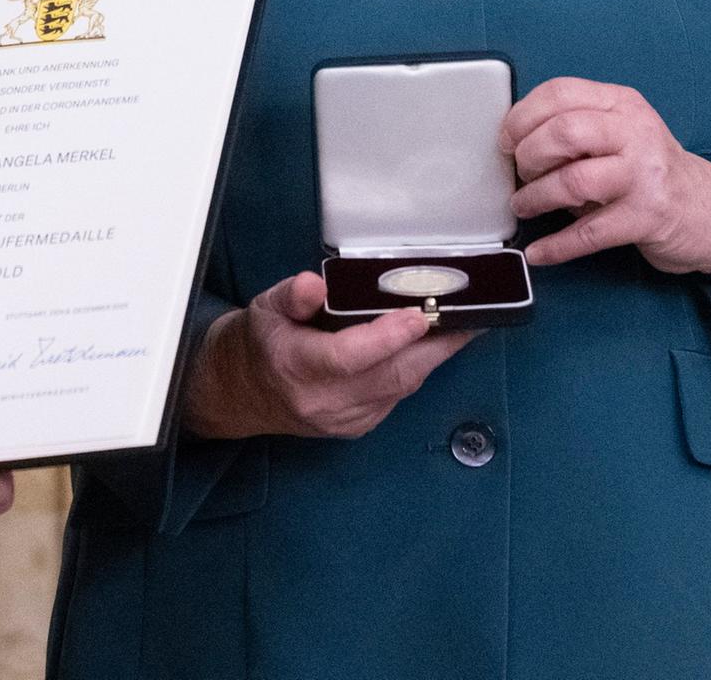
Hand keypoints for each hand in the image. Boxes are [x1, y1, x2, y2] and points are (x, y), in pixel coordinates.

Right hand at [183, 272, 472, 440]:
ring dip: (433, 358)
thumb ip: (293, 296)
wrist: (242, 392)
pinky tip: (432, 347)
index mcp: (296, 367)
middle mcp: (324, 402)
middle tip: (469, 318)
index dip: (387, 337)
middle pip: (390, 376)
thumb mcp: (265, 306)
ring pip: (400, 388)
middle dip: (434, 347)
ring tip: (464, 327)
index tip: (419, 314)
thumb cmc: (259, 340)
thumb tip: (316, 283)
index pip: (349, 356)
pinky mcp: (358, 427)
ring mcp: (345, 420)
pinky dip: (416, 370)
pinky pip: (396, 396)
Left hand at [501, 77, 710, 275]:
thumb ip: (575, 127)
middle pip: (564, 131)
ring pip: (574, 180)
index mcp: (621, 103)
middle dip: (529, 154)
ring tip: (525, 206)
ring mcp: (645, 174)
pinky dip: (558, 245)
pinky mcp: (649, 217)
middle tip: (521, 172)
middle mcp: (636, 132)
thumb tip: (514, 145)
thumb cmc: (647, 169)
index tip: (506, 139)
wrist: (710, 210)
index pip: (560, 92)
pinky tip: (540, 252)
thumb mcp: (618, 131)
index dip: (522, 116)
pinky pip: (591, 233)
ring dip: (537, 197)